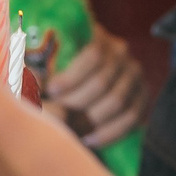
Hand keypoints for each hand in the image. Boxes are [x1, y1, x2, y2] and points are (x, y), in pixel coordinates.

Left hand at [45, 24, 149, 147]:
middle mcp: (120, 52)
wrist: (80, 80)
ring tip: (70, 130)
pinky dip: (110, 133)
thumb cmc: (53, 68)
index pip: (93, 55)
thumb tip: (33, 78)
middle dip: (76, 104)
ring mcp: (134, 75)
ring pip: (118, 102)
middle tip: (57, 116)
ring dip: (91, 120)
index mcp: (97, 36)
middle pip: (103, 83)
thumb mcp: (42, 60)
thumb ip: (34, 66)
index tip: (52, 91)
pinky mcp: (142, 97)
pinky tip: (89, 140)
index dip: (72, 76)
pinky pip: (131, 118)